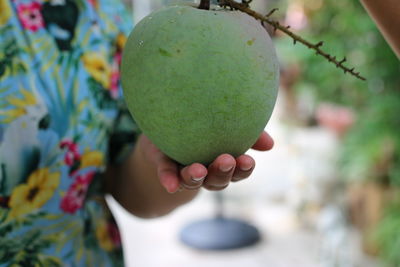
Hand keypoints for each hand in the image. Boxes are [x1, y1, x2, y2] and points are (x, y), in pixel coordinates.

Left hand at [140, 132, 273, 192]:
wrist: (168, 123)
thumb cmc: (205, 123)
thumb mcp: (227, 123)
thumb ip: (248, 132)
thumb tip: (270, 144)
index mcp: (222, 161)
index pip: (237, 171)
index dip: (243, 170)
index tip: (248, 160)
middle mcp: (205, 170)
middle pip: (216, 181)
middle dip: (222, 173)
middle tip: (226, 160)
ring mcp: (184, 169)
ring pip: (193, 181)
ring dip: (196, 178)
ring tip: (199, 170)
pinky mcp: (164, 163)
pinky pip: (166, 174)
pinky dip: (169, 179)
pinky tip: (171, 185)